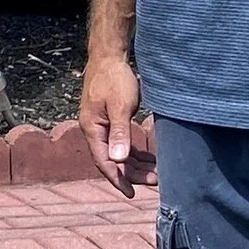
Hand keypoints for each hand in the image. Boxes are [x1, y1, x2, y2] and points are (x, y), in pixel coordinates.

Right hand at [79, 49, 145, 195]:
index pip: (104, 161)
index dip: (118, 179)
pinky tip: (149, 158)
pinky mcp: (110, 119)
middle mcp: (95, 129)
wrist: (109, 56)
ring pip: (118, 153)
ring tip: (156, 172)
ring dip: (135, 164)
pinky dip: (135, 153)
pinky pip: (122, 143)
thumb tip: (118, 159)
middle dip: (133, 173)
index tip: (131, 193)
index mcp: (93, 128)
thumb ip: (120, 133)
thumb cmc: (114, 78)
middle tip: (155, 181)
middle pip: (113, 160)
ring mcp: (102, 125)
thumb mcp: (120, 106)